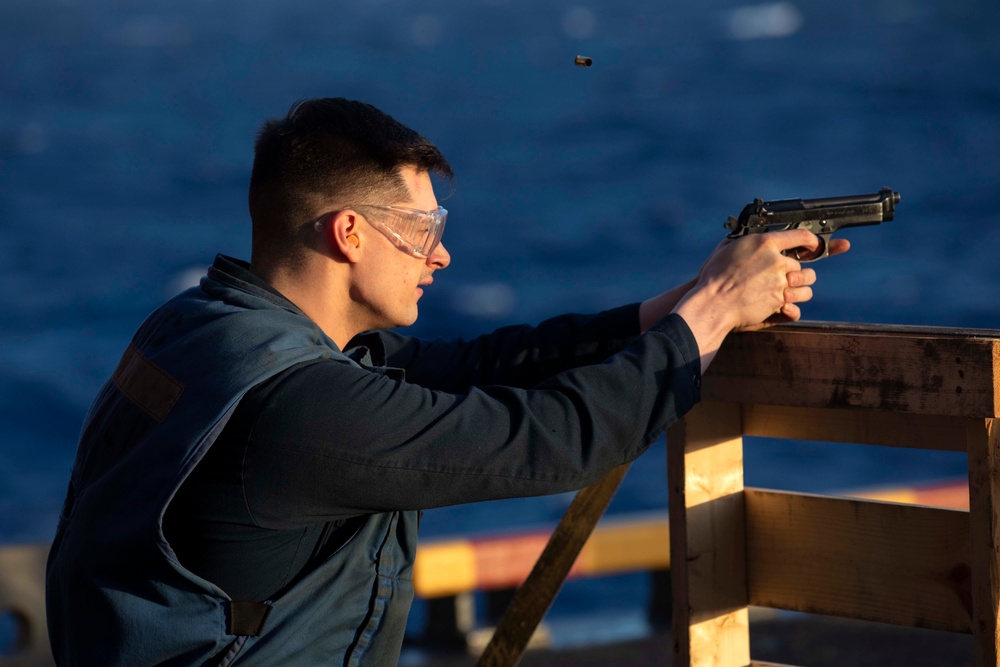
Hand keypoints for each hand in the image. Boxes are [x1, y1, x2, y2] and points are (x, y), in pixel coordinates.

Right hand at [695, 229, 821, 327]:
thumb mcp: (726, 249)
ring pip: (805, 284)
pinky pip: (796, 305)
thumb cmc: (714, 277)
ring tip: (787, 292)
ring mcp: (780, 282)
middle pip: (801, 265)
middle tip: (782, 278)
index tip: (813, 245)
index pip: (800, 236)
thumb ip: (743, 242)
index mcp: (764, 243)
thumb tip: (748, 240)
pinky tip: (783, 306)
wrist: (713, 302)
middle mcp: (776, 261)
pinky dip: (791, 308)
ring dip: (799, 288)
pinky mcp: (778, 301)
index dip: (811, 241)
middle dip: (793, 272)